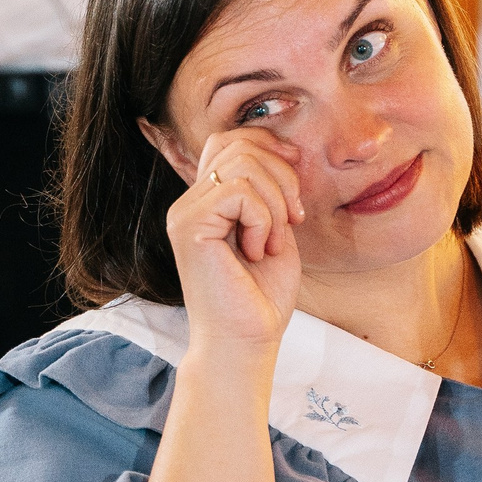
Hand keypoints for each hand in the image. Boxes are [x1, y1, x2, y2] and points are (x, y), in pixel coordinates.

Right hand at [162, 127, 306, 352]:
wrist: (246, 341)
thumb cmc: (261, 297)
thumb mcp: (275, 230)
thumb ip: (271, 191)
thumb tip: (285, 149)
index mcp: (207, 201)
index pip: (230, 140)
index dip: (269, 145)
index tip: (296, 181)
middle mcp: (189, 202)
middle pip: (239, 145)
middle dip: (282, 177)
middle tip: (292, 220)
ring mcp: (184, 213)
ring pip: (243, 165)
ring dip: (274, 203)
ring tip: (272, 242)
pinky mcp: (189, 226)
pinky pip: (239, 191)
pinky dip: (262, 218)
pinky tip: (257, 250)